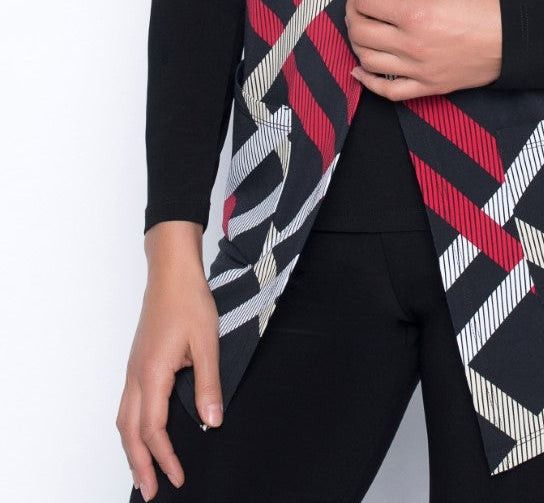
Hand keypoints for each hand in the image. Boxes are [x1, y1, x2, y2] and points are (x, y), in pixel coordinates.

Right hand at [116, 222, 221, 499]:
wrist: (171, 271)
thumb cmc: (188, 300)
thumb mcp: (207, 343)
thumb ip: (208, 384)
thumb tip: (212, 421)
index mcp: (152, 374)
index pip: (154, 429)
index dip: (165, 458)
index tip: (178, 477)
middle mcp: (136, 375)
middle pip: (129, 432)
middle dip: (139, 466)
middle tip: (151, 493)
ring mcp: (133, 369)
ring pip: (124, 420)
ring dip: (131, 450)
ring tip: (143, 473)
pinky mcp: (137, 363)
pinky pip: (127, 405)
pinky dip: (131, 429)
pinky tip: (142, 434)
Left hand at [344, 0, 501, 98]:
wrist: (516, 40)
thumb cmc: (488, 8)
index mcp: (416, 14)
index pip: (369, 3)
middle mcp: (411, 44)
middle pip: (360, 31)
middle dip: (353, 11)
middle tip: (362, 0)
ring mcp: (418, 69)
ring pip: (367, 59)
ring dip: (356, 40)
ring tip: (363, 26)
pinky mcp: (428, 86)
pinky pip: (389, 91)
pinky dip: (368, 82)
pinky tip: (360, 69)